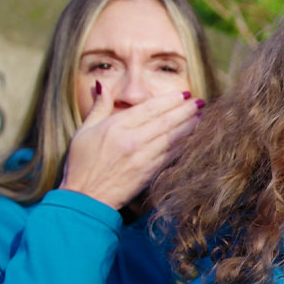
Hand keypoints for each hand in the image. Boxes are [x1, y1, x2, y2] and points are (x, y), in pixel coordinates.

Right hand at [58, 84, 202, 209]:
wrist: (86, 197)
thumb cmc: (81, 164)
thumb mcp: (84, 131)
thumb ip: (98, 107)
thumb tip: (103, 85)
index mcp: (116, 126)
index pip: (149, 108)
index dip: (169, 100)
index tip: (183, 94)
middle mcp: (132, 140)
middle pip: (166, 121)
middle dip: (186, 110)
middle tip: (200, 102)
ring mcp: (142, 158)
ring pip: (172, 138)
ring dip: (190, 126)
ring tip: (202, 116)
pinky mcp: (149, 174)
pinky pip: (171, 156)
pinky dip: (184, 147)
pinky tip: (194, 140)